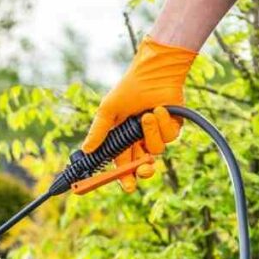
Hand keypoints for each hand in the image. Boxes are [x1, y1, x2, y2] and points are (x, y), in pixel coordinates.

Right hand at [83, 36, 196, 191]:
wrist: (153, 73)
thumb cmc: (129, 88)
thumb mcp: (108, 110)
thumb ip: (99, 131)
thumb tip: (86, 150)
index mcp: (123, 139)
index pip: (121, 164)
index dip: (123, 177)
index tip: (126, 186)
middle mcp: (139, 140)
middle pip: (141, 166)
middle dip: (142, 171)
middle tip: (143, 170)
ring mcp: (156, 135)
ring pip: (156, 151)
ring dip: (151, 134)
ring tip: (146, 115)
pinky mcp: (172, 128)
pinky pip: (169, 137)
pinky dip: (162, 123)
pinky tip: (159, 109)